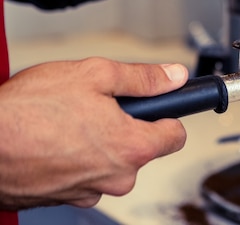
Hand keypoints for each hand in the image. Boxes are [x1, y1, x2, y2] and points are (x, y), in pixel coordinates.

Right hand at [0, 58, 187, 209]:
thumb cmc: (29, 111)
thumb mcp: (95, 75)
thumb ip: (143, 78)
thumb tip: (174, 77)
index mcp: (132, 147)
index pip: (176, 136)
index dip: (167, 115)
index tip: (158, 107)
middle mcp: (116, 178)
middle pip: (141, 148)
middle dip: (125, 126)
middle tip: (96, 106)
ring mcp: (89, 191)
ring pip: (110, 162)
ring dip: (97, 143)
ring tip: (67, 122)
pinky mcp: (64, 198)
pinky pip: (83, 174)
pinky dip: (74, 158)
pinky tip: (52, 140)